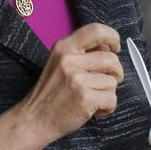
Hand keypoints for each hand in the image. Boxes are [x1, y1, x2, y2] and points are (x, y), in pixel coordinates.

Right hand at [18, 22, 123, 148]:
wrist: (34, 119)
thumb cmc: (50, 92)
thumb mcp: (59, 62)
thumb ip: (81, 53)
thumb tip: (109, 48)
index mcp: (64, 47)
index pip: (95, 30)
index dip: (112, 37)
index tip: (115, 49)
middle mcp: (70, 60)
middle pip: (111, 58)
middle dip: (115, 72)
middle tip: (104, 82)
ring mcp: (77, 79)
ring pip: (113, 81)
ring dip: (108, 92)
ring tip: (93, 98)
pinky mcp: (85, 98)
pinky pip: (112, 99)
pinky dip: (107, 107)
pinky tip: (94, 109)